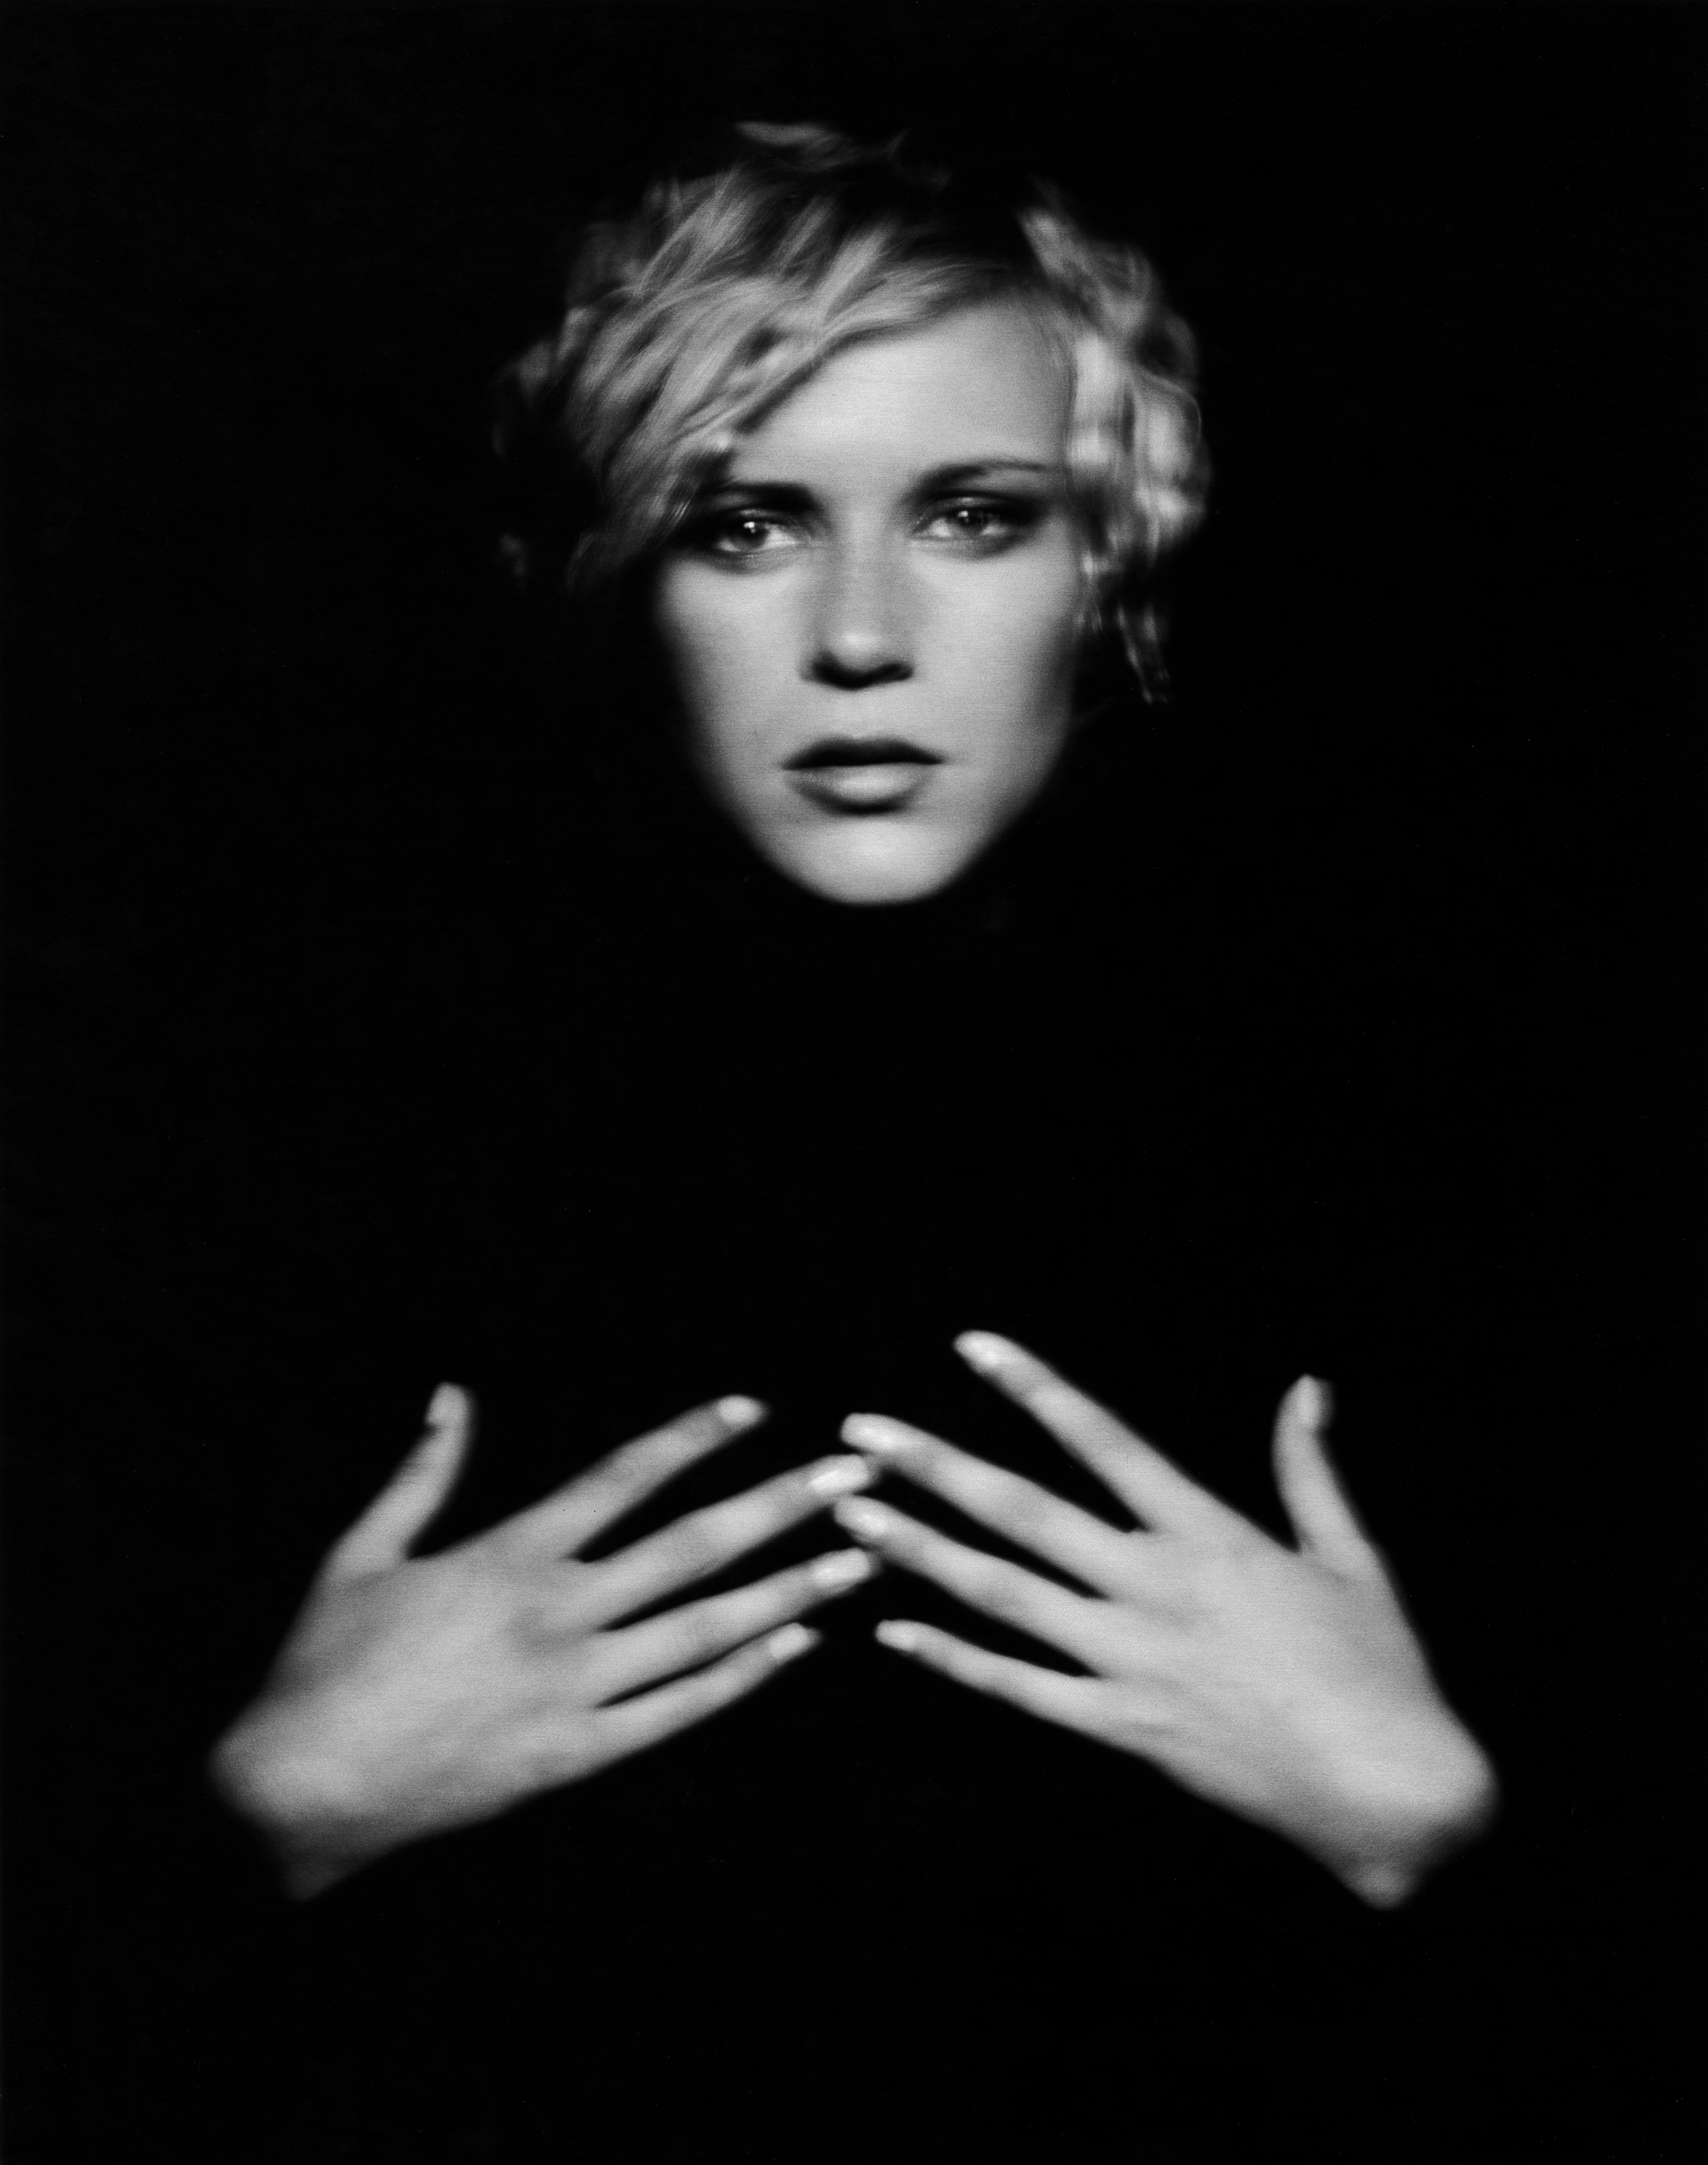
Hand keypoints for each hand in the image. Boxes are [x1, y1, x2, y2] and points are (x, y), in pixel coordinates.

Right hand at [211, 1385, 874, 1895]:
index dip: (693, 1436)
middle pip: (692, 1547)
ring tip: (857, 1560)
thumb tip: (452, 1394)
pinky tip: (797, 1647)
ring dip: (789, 1590)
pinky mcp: (578, 1755)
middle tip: (854, 1475)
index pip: (623, 1478)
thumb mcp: (360, 1553)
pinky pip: (680, 1713)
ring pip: (705, 1629)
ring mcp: (575, 1689)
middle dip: (780, 1505)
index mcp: (509, 1557)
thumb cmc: (323, 1666)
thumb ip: (420, 1473)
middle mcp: (557, 1615)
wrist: (300, 1790)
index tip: (754, 1406)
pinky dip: (743, 1677)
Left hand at [833, 1333, 1496, 1906]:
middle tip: (860, 1433)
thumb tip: (1307, 1386)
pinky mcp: (1124, 1728)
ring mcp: (1133, 1661)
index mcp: (1209, 1534)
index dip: (1034, 1387)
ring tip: (852, 1514)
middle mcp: (1156, 1587)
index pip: (1103, 1440)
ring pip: (1003, 1595)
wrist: (1393, 1789)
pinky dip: (955, 1660)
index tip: (972, 1347)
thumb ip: (1310, 1470)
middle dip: (935, 1465)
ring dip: (921, 1550)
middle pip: (1022, 1512)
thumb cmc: (1381, 1670)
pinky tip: (895, 1632)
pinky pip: (1022, 1689)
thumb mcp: (1353, 1556)